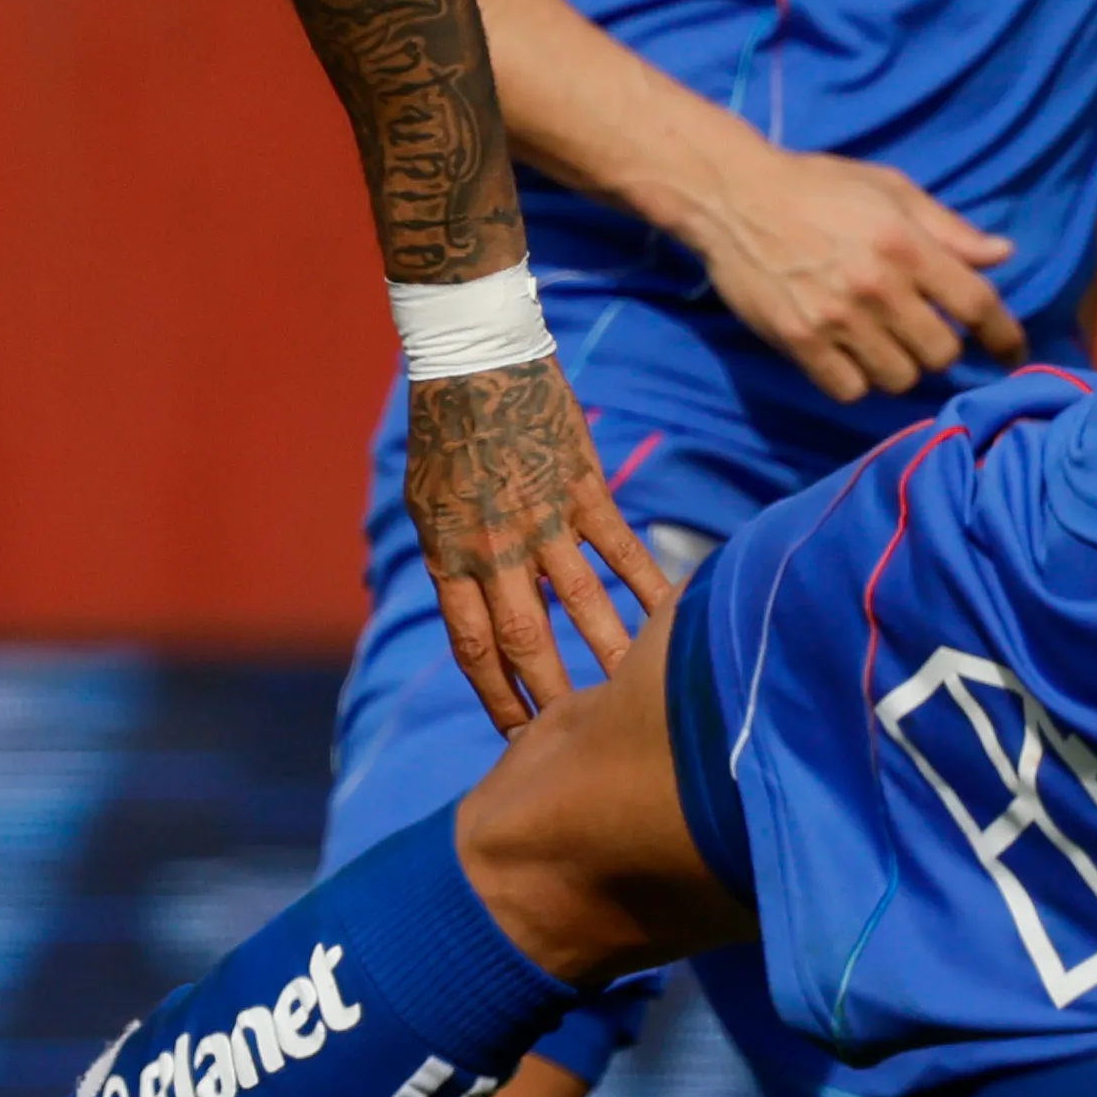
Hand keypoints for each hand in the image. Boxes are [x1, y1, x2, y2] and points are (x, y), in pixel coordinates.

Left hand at [400, 353, 662, 731]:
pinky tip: (670, 618)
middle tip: (577, 738)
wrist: (474, 358)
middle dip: (551, 696)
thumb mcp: (426, 505)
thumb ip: (451, 561)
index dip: (495, 697)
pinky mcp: (583, 489)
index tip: (516, 735)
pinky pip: (620, 549)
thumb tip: (475, 616)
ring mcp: (542, 518)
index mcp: (449, 555)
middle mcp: (495, 546)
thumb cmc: (444, 434)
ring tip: (629, 698)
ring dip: (609, 654)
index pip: (473, 647)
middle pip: (526, 641)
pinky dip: (648, 586)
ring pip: (582, 604)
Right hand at [673, 135, 1021, 402]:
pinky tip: (848, 356)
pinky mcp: (799, 341)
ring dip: (900, 367)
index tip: (1012, 353)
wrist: (733, 198)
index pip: (976, 304)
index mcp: (906, 244)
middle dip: (941, 348)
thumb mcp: (890, 189)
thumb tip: (1003, 255)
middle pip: (941, 352)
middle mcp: (878, 286)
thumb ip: (947, 228)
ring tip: (883, 345)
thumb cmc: (817, 187)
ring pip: (899, 377)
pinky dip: (856, 380)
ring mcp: (836, 318)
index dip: (1004, 336)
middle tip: (921, 332)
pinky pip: (850, 388)